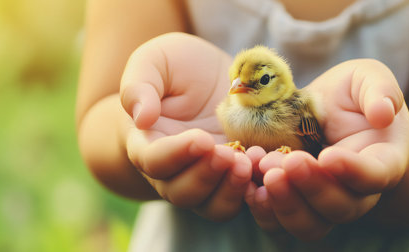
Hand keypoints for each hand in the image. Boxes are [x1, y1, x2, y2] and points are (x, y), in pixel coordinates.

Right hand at [120, 33, 251, 220]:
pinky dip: (256, 190)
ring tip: (250, 162)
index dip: (175, 155)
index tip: (201, 139)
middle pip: (181, 193)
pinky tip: (268, 166)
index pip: (152, 161)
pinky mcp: (235, 176)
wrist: (208, 81)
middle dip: (206, 177)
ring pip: (213, 205)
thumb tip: (141, 117)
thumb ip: (139, 85)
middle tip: (229, 154)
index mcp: (148, 142)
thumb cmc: (176, 71)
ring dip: (231, 190)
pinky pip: (243, 198)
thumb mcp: (155, 61)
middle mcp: (175, 169)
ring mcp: (207, 176)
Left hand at [245, 59, 408, 239]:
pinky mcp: (292, 201)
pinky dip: (264, 209)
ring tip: (263, 170)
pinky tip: (248, 185)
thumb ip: (379, 91)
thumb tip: (382, 114)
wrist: (326, 115)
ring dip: (285, 203)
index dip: (353, 171)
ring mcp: (320, 202)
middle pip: (339, 207)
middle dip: (311, 187)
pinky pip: (279, 222)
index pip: (374, 176)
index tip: (328, 156)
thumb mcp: (366, 80)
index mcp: (379, 161)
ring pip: (309, 224)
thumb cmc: (350, 98)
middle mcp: (353, 190)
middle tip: (286, 161)